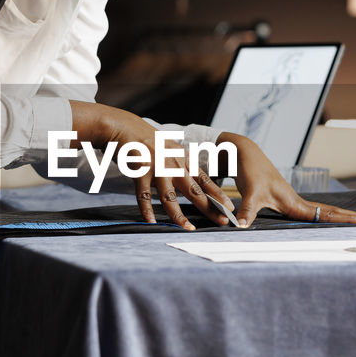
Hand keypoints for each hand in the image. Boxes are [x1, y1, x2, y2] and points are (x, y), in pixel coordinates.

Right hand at [70, 101, 237, 231]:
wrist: (126, 128)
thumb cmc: (148, 142)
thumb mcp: (170, 149)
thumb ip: (181, 164)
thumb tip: (192, 180)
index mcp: (183, 160)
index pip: (204, 181)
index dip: (218, 195)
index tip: (230, 207)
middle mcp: (174, 165)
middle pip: (194, 191)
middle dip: (210, 208)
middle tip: (222, 221)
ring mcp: (158, 169)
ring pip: (170, 198)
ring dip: (179, 215)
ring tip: (188, 228)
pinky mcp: (141, 172)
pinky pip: (145, 196)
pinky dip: (147, 210)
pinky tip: (151, 222)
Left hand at [219, 131, 355, 227]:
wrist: (245, 154)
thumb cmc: (250, 171)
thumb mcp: (249, 192)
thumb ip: (247, 211)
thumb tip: (242, 226)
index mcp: (294, 202)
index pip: (326, 214)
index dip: (346, 219)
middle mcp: (297, 202)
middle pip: (330, 212)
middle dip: (351, 218)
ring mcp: (293, 201)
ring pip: (323, 211)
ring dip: (342, 216)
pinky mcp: (286, 201)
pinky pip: (311, 212)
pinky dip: (326, 216)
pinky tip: (332, 220)